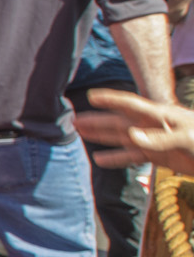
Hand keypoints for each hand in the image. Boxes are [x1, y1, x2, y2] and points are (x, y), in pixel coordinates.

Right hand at [73, 88, 193, 173]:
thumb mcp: (185, 139)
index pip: (132, 105)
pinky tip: (101, 159)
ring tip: (81, 134)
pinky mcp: (158, 156)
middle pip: (120, 122)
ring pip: (122, 138)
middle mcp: (154, 127)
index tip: (92, 97)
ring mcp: (155, 141)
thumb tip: (130, 138)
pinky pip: (132, 156)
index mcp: (161, 116)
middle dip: (98, 121)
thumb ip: (158, 140)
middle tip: (74, 120)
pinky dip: (117, 158)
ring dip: (102, 136)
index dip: (112, 100)